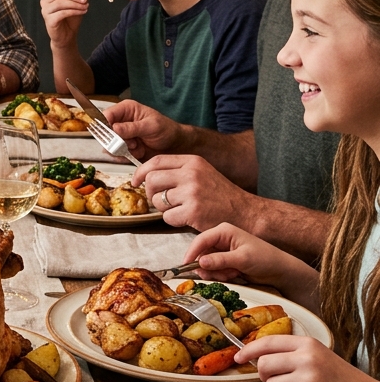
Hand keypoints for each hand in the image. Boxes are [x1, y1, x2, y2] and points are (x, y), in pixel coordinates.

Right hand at [39, 0, 87, 47]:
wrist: (67, 35)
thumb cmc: (71, 19)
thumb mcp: (76, 4)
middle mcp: (46, 1)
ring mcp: (45, 10)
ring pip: (60, 3)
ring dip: (75, 4)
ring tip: (85, 7)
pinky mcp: (49, 20)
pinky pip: (62, 13)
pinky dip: (74, 11)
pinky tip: (82, 12)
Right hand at [102, 99, 185, 159]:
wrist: (175, 146)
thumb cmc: (166, 130)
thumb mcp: (151, 126)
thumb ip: (132, 127)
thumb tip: (114, 128)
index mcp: (126, 109)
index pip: (107, 115)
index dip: (105, 125)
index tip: (112, 135)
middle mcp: (121, 121)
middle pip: (105, 132)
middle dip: (117, 140)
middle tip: (131, 143)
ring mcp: (121, 135)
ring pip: (109, 145)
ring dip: (123, 149)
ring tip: (138, 147)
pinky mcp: (123, 147)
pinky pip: (116, 154)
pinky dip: (126, 156)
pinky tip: (138, 152)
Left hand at [132, 153, 256, 231]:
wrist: (245, 212)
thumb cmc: (221, 195)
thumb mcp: (202, 173)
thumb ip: (179, 171)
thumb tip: (148, 175)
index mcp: (192, 162)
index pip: (156, 161)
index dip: (141, 172)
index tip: (136, 181)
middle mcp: (191, 174)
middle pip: (152, 180)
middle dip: (152, 193)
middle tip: (161, 200)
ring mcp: (192, 192)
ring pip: (158, 200)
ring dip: (164, 208)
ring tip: (180, 209)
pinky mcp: (193, 211)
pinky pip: (167, 217)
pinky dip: (173, 220)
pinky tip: (187, 218)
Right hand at [182, 222, 318, 303]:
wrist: (280, 271)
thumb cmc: (265, 259)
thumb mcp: (242, 259)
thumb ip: (220, 260)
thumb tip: (199, 262)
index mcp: (224, 231)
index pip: (201, 240)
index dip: (192, 252)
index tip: (186, 265)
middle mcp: (220, 239)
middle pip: (201, 253)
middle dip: (209, 266)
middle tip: (223, 274)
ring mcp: (222, 251)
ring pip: (206, 264)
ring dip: (217, 272)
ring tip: (232, 274)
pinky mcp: (225, 261)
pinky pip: (213, 269)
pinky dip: (221, 275)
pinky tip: (234, 275)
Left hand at [237, 335, 379, 381]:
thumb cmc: (341, 379)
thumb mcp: (318, 356)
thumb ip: (290, 353)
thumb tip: (255, 356)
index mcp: (308, 344)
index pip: (267, 342)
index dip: (248, 350)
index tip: (238, 357)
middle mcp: (307, 359)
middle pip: (263, 365)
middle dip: (265, 376)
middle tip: (281, 380)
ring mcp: (309, 380)